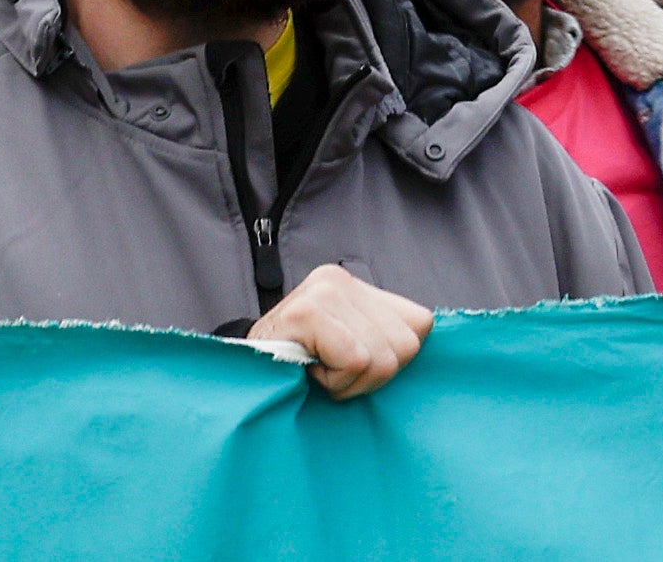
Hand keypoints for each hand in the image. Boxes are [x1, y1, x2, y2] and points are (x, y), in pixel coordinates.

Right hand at [245, 260, 432, 394]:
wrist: (237, 374)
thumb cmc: (295, 369)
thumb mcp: (344, 345)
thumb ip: (381, 338)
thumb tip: (425, 340)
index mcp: (357, 286)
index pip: (420, 324)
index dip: (393, 359)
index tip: (355, 366)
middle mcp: (342, 280)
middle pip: (407, 345)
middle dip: (373, 376)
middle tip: (334, 373)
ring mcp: (325, 291)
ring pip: (383, 358)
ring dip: (350, 382)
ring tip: (320, 372)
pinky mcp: (308, 311)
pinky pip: (355, 360)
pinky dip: (335, 381)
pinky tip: (310, 372)